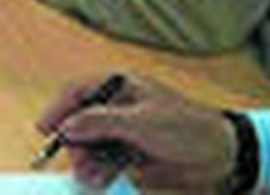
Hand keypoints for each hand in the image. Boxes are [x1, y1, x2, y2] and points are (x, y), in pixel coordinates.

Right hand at [38, 74, 238, 192]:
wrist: (224, 156)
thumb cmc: (188, 127)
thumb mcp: (142, 122)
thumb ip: (101, 122)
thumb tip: (67, 126)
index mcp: (120, 88)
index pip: (78, 92)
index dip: (58, 108)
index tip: (45, 129)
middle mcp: (118, 109)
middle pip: (80, 123)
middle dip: (75, 143)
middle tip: (77, 162)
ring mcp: (124, 133)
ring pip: (90, 147)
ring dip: (86, 162)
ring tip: (90, 177)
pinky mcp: (131, 157)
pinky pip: (104, 164)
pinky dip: (99, 173)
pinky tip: (98, 181)